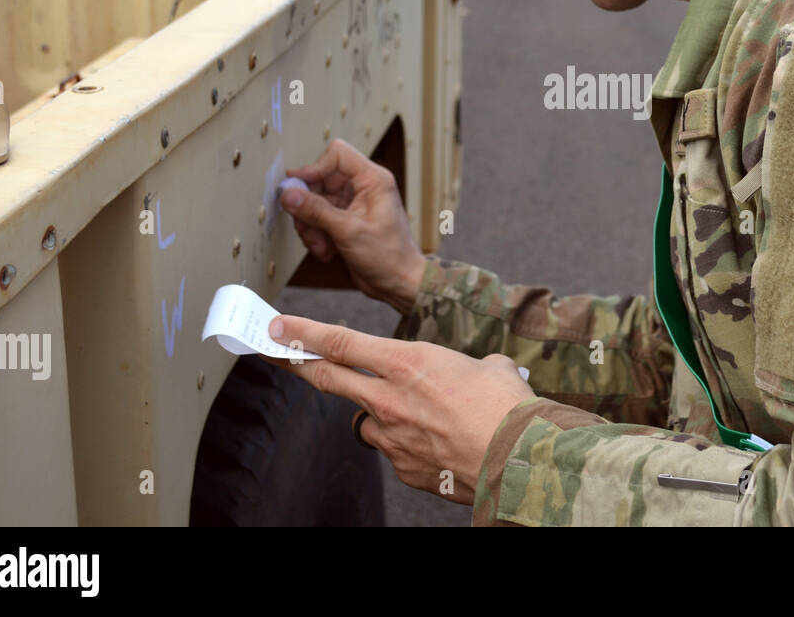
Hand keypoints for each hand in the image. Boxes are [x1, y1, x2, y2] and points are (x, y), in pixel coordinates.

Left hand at [265, 315, 533, 503]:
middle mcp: (389, 398)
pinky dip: (407, 444)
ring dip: (377, 414)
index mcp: (407, 363)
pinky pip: (393, 450)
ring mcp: (391, 436)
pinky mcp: (401, 467)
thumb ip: (473, 366)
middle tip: (275, 353)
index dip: (303, 333)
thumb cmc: (507, 409)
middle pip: (328, 378)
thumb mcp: (490, 368)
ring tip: (419, 416)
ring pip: (366, 420)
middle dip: (296, 363)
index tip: (278, 326)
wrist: (517, 459)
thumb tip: (484, 369)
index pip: (340, 342)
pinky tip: (437, 444)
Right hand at [280, 139, 425, 314]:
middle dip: (309, 207)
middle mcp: (362, 187)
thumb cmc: (389, 256)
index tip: (298, 188)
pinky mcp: (344, 220)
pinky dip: (316, 235)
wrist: (398, 283)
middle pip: (319, 180)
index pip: (337, 154)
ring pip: (314, 202)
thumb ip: (316, 211)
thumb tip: (288, 193)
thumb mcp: (348, 231)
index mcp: (373, 179)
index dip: (314, 168)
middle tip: (308, 228)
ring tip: (321, 246)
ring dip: (311, 226)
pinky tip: (326, 252)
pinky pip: (317, 218)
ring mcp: (352, 204)